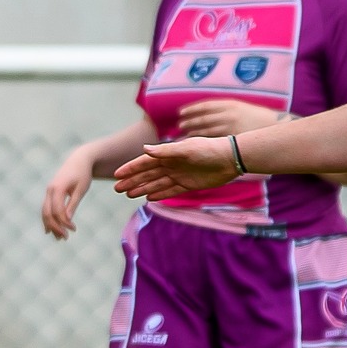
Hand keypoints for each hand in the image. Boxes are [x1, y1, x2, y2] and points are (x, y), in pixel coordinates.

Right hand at [41, 147, 95, 239]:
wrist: (78, 160)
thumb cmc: (82, 174)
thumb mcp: (81, 189)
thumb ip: (73, 204)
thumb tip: (67, 219)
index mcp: (58, 188)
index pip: (57, 210)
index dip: (64, 222)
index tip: (73, 229)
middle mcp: (50, 190)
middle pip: (47, 213)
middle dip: (55, 227)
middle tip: (65, 238)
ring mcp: (48, 191)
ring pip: (44, 212)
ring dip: (50, 225)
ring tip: (59, 238)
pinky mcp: (50, 193)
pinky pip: (46, 209)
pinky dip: (48, 220)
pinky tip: (51, 230)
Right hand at [114, 138, 239, 201]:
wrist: (230, 158)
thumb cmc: (208, 149)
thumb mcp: (186, 149)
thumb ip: (165, 151)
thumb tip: (144, 150)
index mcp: (168, 154)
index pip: (144, 162)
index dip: (130, 168)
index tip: (117, 175)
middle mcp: (171, 164)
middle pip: (147, 174)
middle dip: (132, 180)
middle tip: (117, 188)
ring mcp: (179, 175)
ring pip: (156, 183)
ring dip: (142, 188)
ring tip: (128, 195)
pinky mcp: (188, 184)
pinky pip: (170, 191)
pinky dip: (159, 194)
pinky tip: (148, 198)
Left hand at [177, 99, 280, 136]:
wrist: (273, 127)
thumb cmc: (256, 117)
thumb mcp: (240, 107)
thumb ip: (224, 109)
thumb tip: (205, 112)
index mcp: (229, 104)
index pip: (204, 106)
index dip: (191, 109)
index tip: (180, 112)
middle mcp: (228, 114)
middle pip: (202, 118)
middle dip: (189, 122)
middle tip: (179, 125)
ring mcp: (229, 127)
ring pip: (205, 130)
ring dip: (192, 132)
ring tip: (182, 135)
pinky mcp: (232, 139)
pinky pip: (212, 140)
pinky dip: (201, 141)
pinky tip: (194, 144)